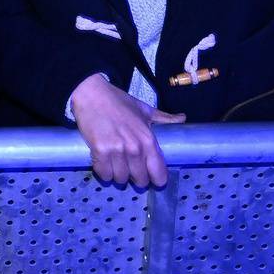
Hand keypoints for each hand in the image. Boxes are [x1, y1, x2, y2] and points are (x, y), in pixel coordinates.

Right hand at [68, 73, 183, 188]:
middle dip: (135, 177)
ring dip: (118, 175)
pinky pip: (104, 174)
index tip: (152, 178)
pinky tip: (104, 162)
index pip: (159, 173)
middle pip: (140, 180)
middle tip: (130, 168)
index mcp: (148, 140)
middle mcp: (135, 148)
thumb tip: (182, 119)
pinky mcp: (100, 151)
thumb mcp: (144, 109)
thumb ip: (164, 118)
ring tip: (116, 164)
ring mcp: (117, 151)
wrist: (92, 93)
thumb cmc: (118, 101)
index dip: (156, 179)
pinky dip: (104, 172)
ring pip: (121, 179)